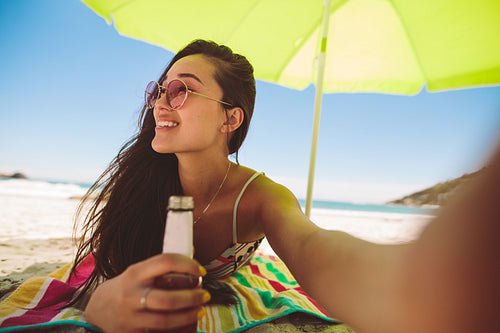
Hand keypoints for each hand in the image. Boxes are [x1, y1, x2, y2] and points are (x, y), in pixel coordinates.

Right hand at [84, 253, 209, 332]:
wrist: (96, 312)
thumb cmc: (125, 288)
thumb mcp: (138, 272)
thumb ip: (162, 265)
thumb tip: (192, 249)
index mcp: (134, 273)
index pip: (165, 262)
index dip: (188, 264)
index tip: (201, 271)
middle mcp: (130, 295)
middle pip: (167, 299)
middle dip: (192, 297)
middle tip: (206, 295)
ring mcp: (130, 317)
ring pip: (165, 320)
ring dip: (188, 315)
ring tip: (201, 309)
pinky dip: (177, 328)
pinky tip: (187, 323)